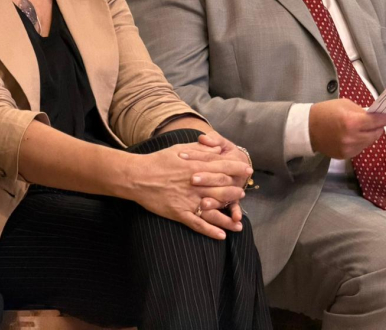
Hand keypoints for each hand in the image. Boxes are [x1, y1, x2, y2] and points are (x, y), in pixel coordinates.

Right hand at [129, 144, 250, 239]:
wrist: (137, 176)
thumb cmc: (159, 160)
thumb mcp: (181, 148)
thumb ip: (201, 149)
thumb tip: (219, 148)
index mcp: (197, 166)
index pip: (223, 166)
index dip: (237, 168)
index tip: (248, 170)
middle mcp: (196, 183)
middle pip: (222, 187)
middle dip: (235, 190)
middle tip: (243, 192)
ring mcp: (188, 199)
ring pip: (214, 209)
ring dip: (228, 215)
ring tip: (238, 221)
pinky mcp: (179, 213)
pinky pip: (198, 224)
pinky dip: (210, 230)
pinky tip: (221, 236)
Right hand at [309, 99, 385, 159]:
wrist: (307, 128)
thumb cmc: (326, 111)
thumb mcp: (345, 104)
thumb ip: (361, 111)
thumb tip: (375, 116)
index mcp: (352, 122)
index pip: (377, 122)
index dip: (384, 118)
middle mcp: (353, 137)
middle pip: (376, 133)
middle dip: (378, 127)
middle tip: (375, 122)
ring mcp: (349, 149)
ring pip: (369, 142)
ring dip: (369, 135)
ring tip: (363, 129)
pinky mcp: (345, 156)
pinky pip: (360, 148)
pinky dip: (360, 142)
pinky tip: (354, 136)